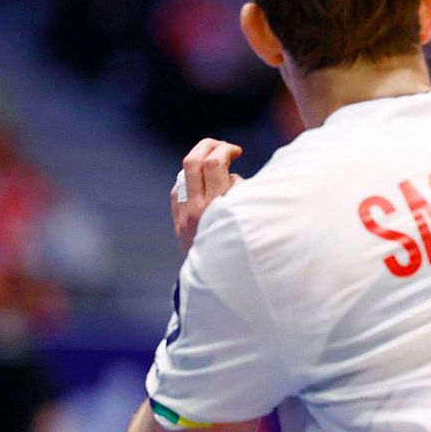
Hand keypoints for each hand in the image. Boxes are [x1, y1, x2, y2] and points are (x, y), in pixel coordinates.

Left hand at [171, 138, 243, 252]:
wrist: (221, 285)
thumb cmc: (248, 250)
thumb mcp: (253, 221)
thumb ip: (244, 196)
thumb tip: (234, 176)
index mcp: (219, 208)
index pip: (214, 164)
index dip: (225, 150)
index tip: (237, 152)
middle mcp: (198, 210)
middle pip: (192, 161)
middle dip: (208, 146)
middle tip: (223, 147)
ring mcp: (184, 216)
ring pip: (184, 174)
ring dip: (200, 163)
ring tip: (216, 166)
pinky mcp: (178, 223)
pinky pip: (178, 190)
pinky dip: (191, 182)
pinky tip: (205, 186)